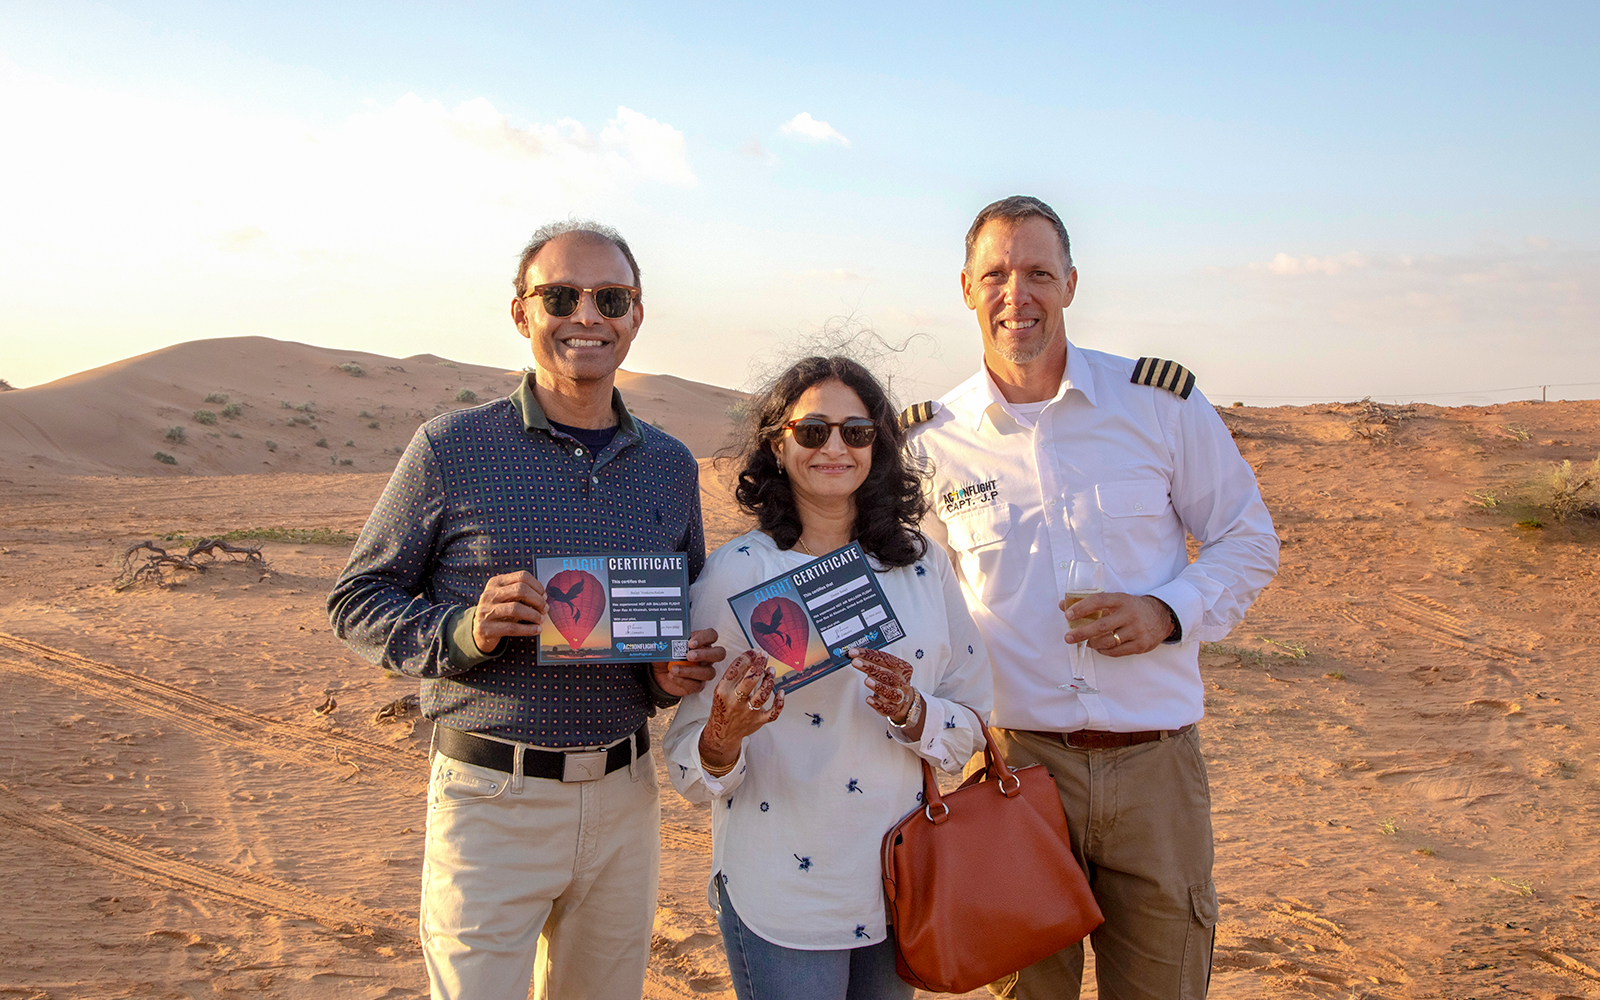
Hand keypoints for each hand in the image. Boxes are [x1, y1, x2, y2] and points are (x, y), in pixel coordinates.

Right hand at [472, 571, 546, 653]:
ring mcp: (485, 611)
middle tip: (545, 609)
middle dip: (537, 600)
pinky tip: (537, 630)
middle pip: (520, 590)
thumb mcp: (508, 599)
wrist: (480, 631)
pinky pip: (512, 628)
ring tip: (541, 620)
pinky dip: (528, 629)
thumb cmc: (501, 612)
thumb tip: (544, 597)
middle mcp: (489, 594)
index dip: (537, 586)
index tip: (544, 596)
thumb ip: (523, 594)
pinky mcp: (485, 628)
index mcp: (496, 582)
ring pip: (515, 609)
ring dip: (533, 615)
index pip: (522, 576)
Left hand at [652, 628, 724, 696]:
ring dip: (691, 671)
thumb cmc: (666, 655)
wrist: (658, 672)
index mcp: (702, 643)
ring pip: (709, 673)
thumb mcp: (667, 645)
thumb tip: (668, 639)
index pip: (712, 635)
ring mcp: (704, 672)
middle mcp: (707, 657)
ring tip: (673, 668)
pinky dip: (682, 681)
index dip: (704, 638)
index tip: (690, 643)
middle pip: (719, 654)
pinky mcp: (697, 685)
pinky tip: (671, 676)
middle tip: (689, 656)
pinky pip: (696, 685)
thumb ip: (670, 641)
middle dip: (705, 654)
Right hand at [698, 650, 783, 768]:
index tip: (754, 651)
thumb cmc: (724, 707)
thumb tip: (752, 657)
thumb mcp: (722, 690)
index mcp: (723, 691)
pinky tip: (781, 691)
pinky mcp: (758, 721)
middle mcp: (736, 702)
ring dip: (769, 680)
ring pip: (763, 694)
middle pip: (750, 680)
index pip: (736, 669)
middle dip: (759, 664)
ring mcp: (748, 713)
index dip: (747, 657)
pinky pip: (773, 713)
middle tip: (764, 655)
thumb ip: (735, 676)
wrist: (722, 733)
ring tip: (771, 670)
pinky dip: (779, 702)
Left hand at [848, 647, 917, 723]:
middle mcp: (902, 682)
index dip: (870, 654)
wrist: (906, 701)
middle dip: (871, 668)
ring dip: (878, 686)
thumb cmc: (893, 682)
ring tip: (867, 680)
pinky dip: (877, 704)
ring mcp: (900, 697)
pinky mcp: (894, 710)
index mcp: (903, 669)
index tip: (855, 652)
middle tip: (856, 662)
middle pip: (889, 675)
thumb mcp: (888, 669)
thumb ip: (875, 662)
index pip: (887, 659)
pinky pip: (887, 708)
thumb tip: (856, 655)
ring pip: (891, 692)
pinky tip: (869, 699)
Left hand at [1061, 592, 1173, 655]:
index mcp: (1122, 600)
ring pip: (1108, 641)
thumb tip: (1062, 605)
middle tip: (1068, 637)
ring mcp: (1136, 630)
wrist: (1161, 616)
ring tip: (1085, 643)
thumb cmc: (1132, 608)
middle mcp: (1129, 614)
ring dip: (1092, 643)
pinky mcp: (1140, 645)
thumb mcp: (1116, 600)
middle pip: (1101, 626)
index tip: (1068, 615)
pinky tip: (1098, 648)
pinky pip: (1117, 651)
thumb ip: (1091, 603)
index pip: (1098, 601)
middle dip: (1082, 633)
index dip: (1081, 607)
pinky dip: (1104, 651)